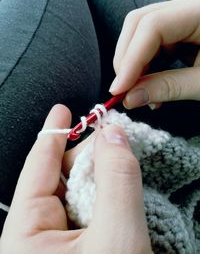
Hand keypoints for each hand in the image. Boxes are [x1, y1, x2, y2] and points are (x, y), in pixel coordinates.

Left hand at [0, 104, 151, 253]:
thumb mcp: (118, 238)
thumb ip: (117, 181)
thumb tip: (113, 136)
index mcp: (27, 235)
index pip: (38, 168)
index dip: (52, 134)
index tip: (62, 110)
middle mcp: (35, 237)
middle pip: (58, 177)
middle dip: (86, 156)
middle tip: (112, 141)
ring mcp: (55, 242)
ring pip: (75, 192)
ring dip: (98, 177)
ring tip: (119, 167)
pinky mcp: (75, 246)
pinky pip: (86, 208)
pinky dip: (103, 194)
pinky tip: (116, 192)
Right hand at [110, 0, 199, 108]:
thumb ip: (168, 88)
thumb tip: (131, 98)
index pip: (151, 26)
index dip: (130, 59)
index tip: (119, 89)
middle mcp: (188, 9)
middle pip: (140, 24)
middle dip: (126, 60)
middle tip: (124, 90)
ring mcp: (182, 20)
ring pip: (141, 36)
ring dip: (134, 66)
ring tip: (139, 93)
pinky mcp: (180, 34)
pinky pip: (152, 46)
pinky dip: (145, 68)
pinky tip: (149, 87)